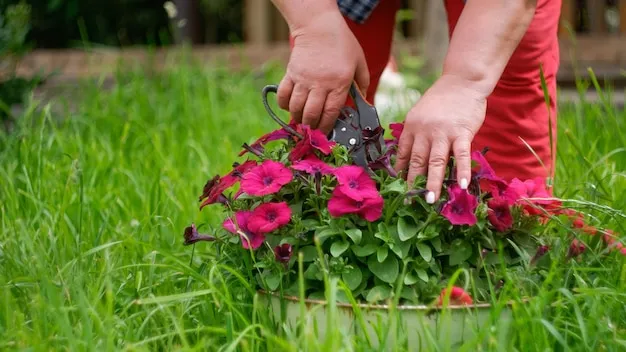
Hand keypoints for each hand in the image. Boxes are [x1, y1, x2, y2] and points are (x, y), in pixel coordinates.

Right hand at [277, 10, 368, 132]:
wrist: (319, 26)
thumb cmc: (342, 44)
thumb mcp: (359, 62)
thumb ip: (362, 84)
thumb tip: (364, 103)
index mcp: (339, 82)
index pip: (331, 111)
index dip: (327, 127)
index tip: (325, 134)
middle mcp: (320, 82)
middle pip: (312, 113)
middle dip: (312, 127)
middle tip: (313, 130)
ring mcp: (303, 78)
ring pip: (296, 107)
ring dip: (298, 118)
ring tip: (302, 120)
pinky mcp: (291, 73)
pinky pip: (283, 94)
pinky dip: (284, 105)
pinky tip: (289, 107)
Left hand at [394, 74, 486, 202]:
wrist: (462, 81)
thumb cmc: (442, 100)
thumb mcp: (421, 114)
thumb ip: (416, 134)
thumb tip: (409, 160)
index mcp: (411, 126)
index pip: (403, 153)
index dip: (400, 172)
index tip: (397, 188)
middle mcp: (424, 130)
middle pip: (417, 160)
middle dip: (413, 182)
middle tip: (409, 201)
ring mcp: (443, 132)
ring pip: (436, 161)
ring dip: (433, 182)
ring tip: (431, 200)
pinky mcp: (462, 132)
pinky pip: (461, 154)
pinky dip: (462, 171)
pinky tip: (461, 185)